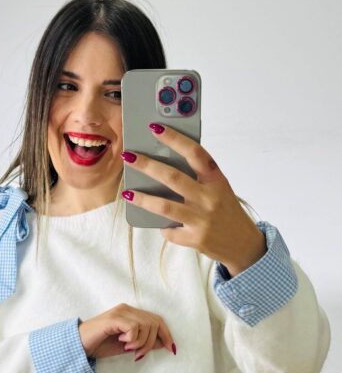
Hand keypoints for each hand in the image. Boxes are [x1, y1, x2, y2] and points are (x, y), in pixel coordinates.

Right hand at [78, 303, 175, 361]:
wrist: (80, 345)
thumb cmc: (101, 345)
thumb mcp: (127, 346)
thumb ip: (143, 343)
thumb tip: (162, 343)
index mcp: (130, 313)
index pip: (156, 319)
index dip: (166, 334)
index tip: (170, 349)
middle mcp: (126, 309)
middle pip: (154, 322)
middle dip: (152, 342)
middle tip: (138, 354)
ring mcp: (120, 312)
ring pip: (146, 325)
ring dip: (141, 342)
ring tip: (129, 349)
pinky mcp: (114, 318)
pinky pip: (133, 327)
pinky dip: (132, 339)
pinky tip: (122, 343)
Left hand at [120, 124, 266, 276]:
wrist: (244, 244)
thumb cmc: (226, 211)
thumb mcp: (219, 189)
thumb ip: (199, 177)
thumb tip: (163, 164)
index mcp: (216, 180)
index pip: (195, 153)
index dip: (175, 139)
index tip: (155, 129)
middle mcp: (209, 198)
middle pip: (173, 177)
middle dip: (147, 165)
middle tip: (129, 157)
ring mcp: (202, 220)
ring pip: (164, 206)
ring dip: (142, 199)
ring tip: (127, 193)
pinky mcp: (195, 239)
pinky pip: (170, 230)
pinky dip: (163, 226)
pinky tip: (158, 223)